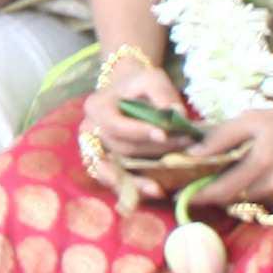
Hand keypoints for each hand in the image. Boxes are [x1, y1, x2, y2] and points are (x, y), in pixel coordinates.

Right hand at [84, 64, 205, 200]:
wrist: (127, 90)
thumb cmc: (140, 84)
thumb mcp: (151, 79)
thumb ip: (163, 95)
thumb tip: (179, 116)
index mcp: (97, 107)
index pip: (116, 125)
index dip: (139, 131)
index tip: (163, 134)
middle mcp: (89, 129)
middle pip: (120, 148)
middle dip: (152, 152)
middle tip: (183, 150)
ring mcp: (92, 148)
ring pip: (112, 169)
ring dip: (136, 180)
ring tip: (158, 190)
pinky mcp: (101, 162)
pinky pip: (110, 179)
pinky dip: (127, 188)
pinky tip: (146, 193)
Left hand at [172, 100, 272, 217]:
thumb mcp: (253, 120)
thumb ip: (221, 136)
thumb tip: (191, 153)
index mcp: (261, 163)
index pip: (221, 189)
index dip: (197, 194)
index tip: (177, 193)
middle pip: (230, 200)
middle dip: (207, 196)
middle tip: (186, 189)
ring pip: (244, 201)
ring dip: (226, 195)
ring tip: (208, 182)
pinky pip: (259, 200)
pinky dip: (245, 193)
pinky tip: (238, 180)